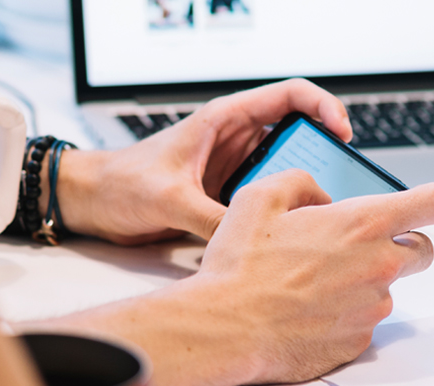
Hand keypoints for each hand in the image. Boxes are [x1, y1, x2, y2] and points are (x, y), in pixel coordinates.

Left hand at [55, 78, 351, 244]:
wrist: (91, 203)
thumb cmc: (119, 182)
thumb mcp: (167, 199)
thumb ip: (209, 218)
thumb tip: (247, 241)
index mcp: (224, 120)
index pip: (290, 96)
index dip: (324, 108)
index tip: (342, 133)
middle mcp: (234, 142)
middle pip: (298, 139)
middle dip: (323, 160)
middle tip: (340, 187)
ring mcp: (233, 171)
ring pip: (285, 176)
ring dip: (303, 193)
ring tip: (321, 215)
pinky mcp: (225, 199)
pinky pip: (265, 204)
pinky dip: (280, 216)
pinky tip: (289, 235)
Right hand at [195, 170, 433, 384]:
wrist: (225, 328)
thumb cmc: (240, 266)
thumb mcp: (260, 197)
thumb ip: (302, 183)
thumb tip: (321, 197)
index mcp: (362, 223)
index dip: (429, 201)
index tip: (420, 205)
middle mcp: (378, 266)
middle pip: (422, 250)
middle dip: (399, 245)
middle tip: (355, 247)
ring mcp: (371, 308)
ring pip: (386, 289)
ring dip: (361, 283)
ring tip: (310, 284)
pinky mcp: (358, 342)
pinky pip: (363, 322)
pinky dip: (343, 315)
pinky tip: (306, 311)